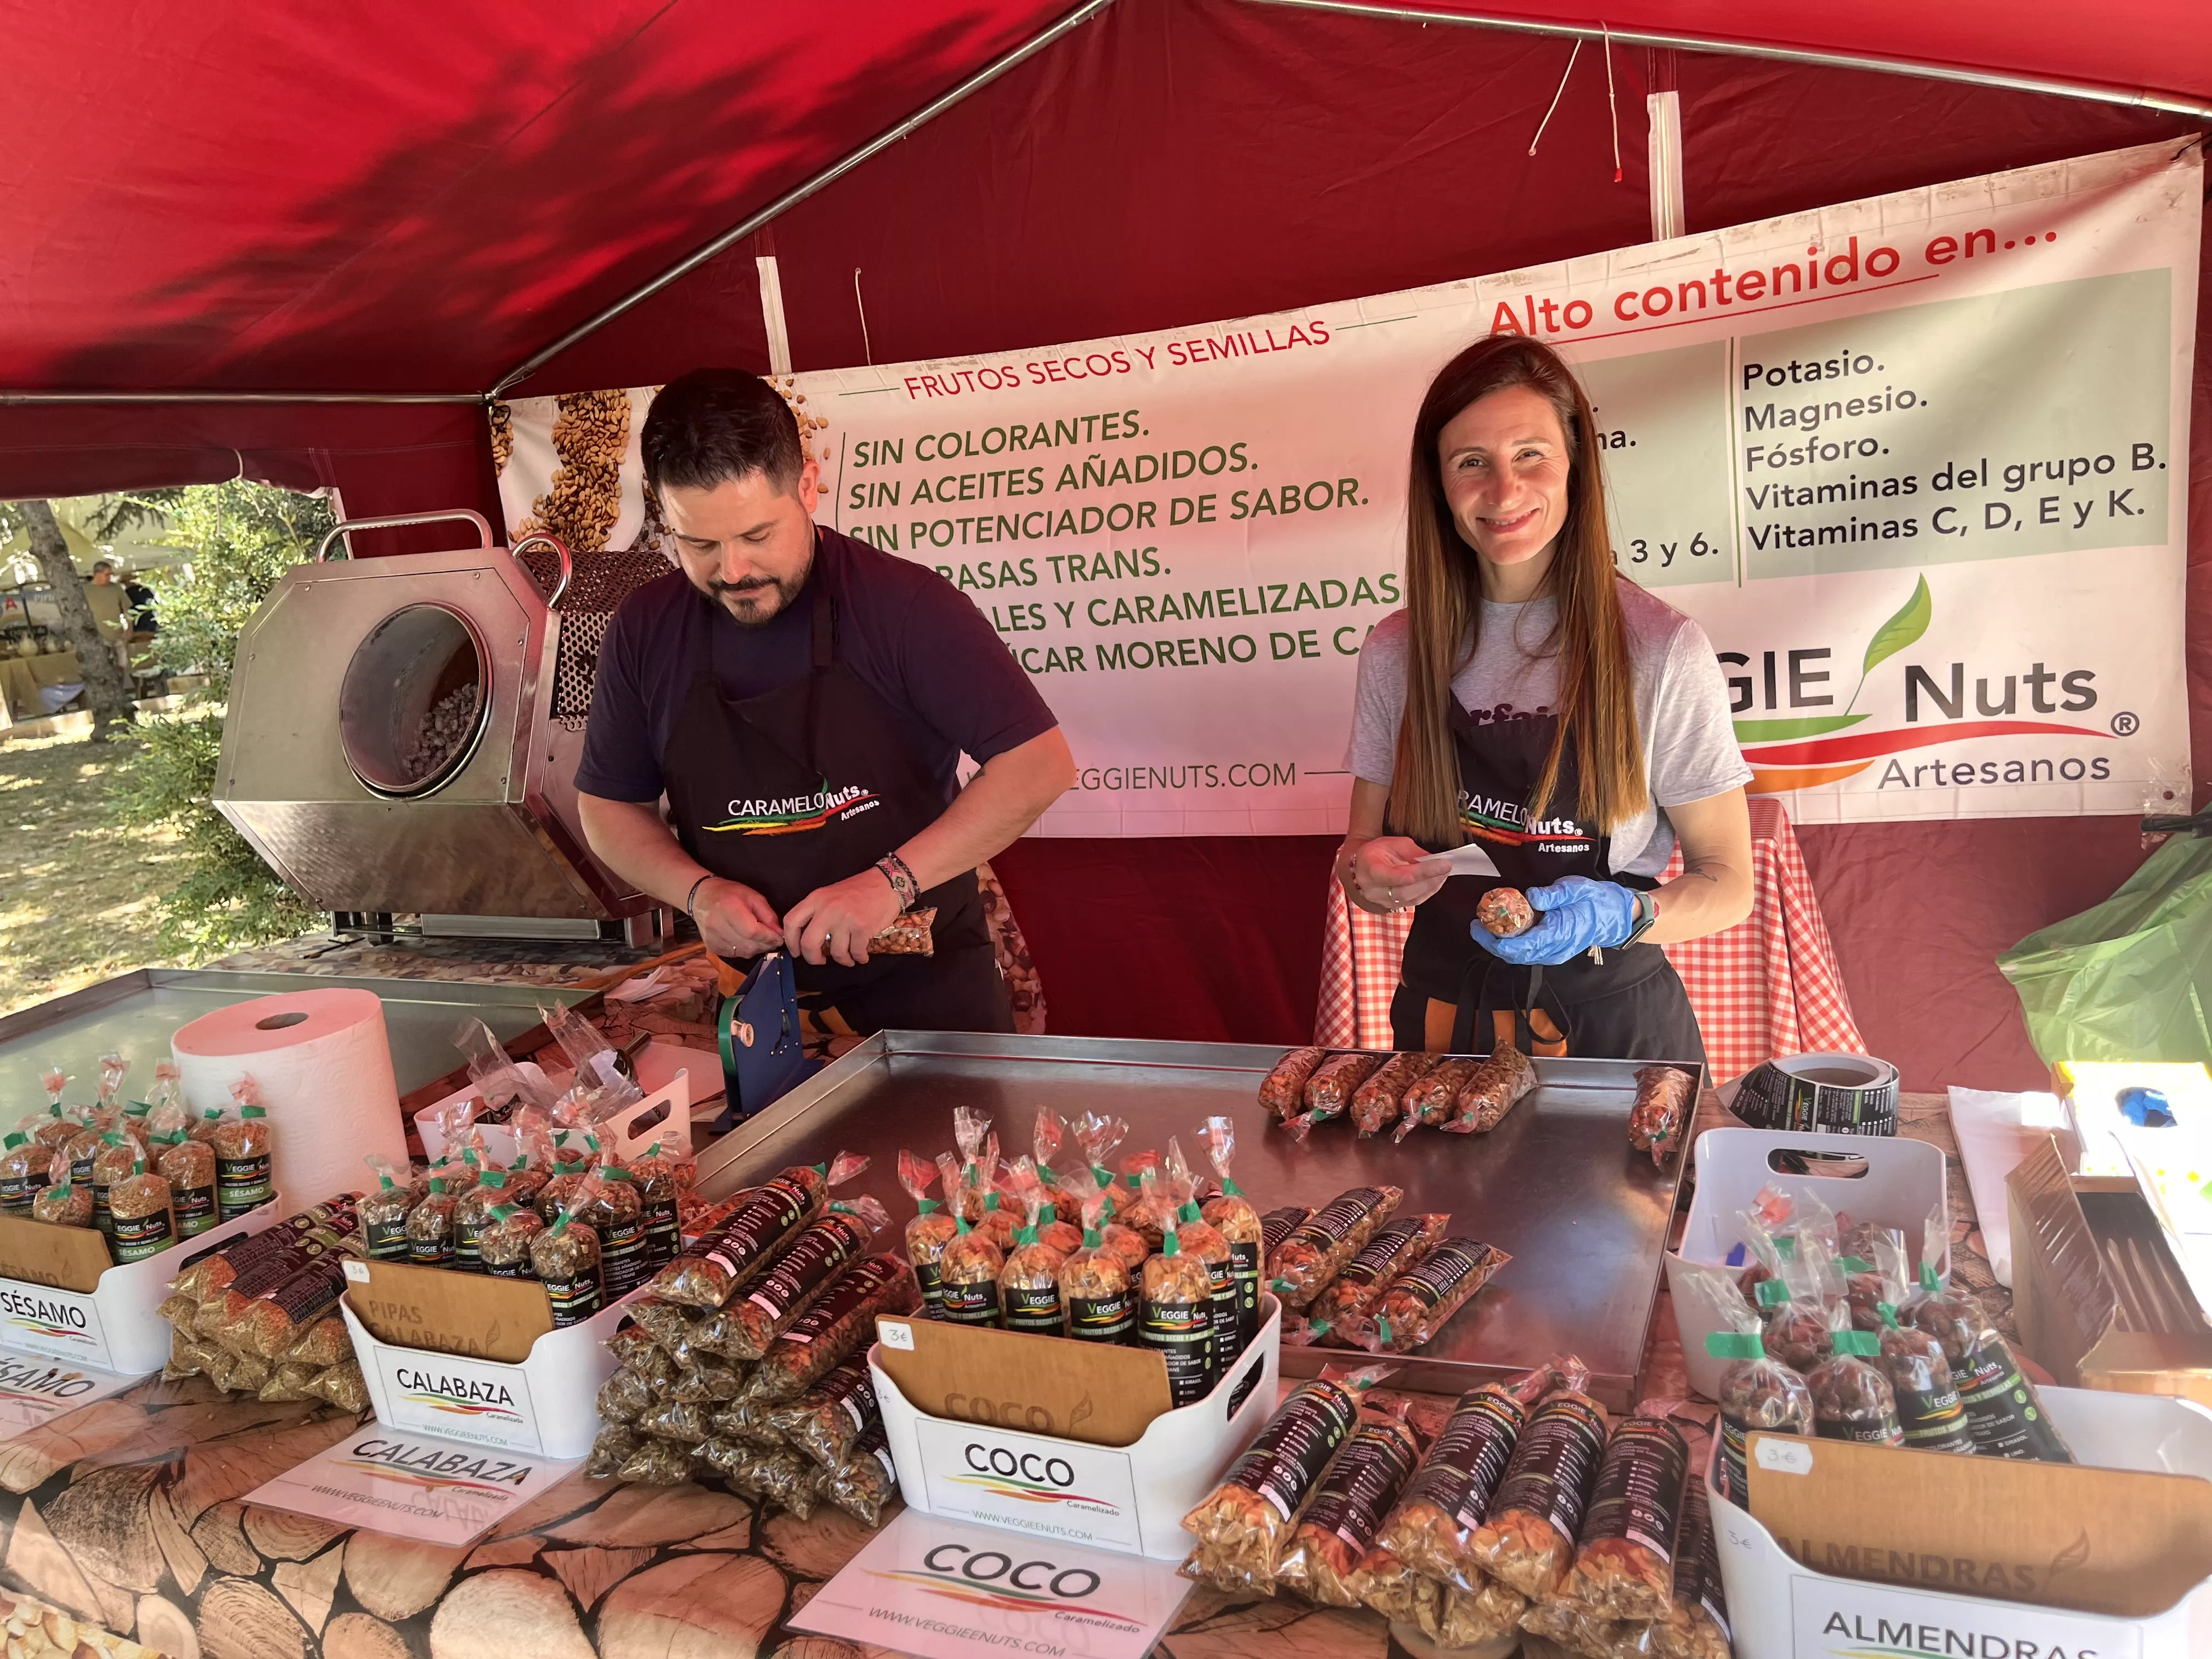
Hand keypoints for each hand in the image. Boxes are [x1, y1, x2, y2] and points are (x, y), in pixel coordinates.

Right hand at [692, 878, 783, 957]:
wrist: (702, 897)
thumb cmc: (730, 893)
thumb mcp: (753, 896)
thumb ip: (768, 914)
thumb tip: (779, 933)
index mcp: (729, 908)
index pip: (753, 931)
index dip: (769, 937)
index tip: (780, 937)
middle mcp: (717, 925)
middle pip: (749, 945)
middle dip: (766, 944)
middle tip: (773, 940)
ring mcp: (712, 938)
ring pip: (743, 952)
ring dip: (756, 948)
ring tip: (761, 939)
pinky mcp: (711, 947)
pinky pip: (734, 954)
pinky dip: (745, 950)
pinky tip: (746, 941)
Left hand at [783, 868, 902, 966]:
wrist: (887, 883)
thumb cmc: (859, 890)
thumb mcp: (830, 894)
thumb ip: (816, 912)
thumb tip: (805, 938)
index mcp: (816, 899)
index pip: (792, 922)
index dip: (791, 942)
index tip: (797, 952)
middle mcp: (828, 909)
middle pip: (808, 943)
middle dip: (813, 959)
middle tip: (820, 961)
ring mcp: (845, 919)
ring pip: (835, 951)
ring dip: (843, 960)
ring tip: (848, 959)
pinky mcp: (862, 928)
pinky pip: (856, 952)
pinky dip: (859, 958)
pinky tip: (861, 956)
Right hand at [1346, 836, 1450, 913]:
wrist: (1362, 867)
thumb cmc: (1377, 852)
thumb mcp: (1393, 843)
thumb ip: (1412, 852)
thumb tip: (1434, 860)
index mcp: (1369, 868)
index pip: (1395, 875)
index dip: (1420, 872)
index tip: (1441, 864)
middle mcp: (1372, 889)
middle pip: (1404, 890)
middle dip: (1429, 879)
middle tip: (1446, 868)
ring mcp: (1381, 901)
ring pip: (1410, 899)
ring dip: (1431, 886)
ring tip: (1444, 873)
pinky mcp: (1391, 906)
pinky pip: (1414, 902)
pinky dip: (1428, 891)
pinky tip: (1437, 881)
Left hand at [1472, 875, 1637, 964]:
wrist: (1613, 915)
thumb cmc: (1593, 899)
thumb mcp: (1575, 888)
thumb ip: (1553, 894)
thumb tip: (1530, 896)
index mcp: (1558, 934)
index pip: (1519, 946)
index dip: (1495, 939)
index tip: (1478, 926)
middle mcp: (1553, 949)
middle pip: (1514, 955)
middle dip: (1491, 942)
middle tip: (1476, 925)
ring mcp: (1553, 953)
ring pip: (1519, 956)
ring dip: (1500, 944)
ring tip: (1485, 926)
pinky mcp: (1552, 952)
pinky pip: (1527, 953)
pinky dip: (1512, 944)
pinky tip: (1504, 930)